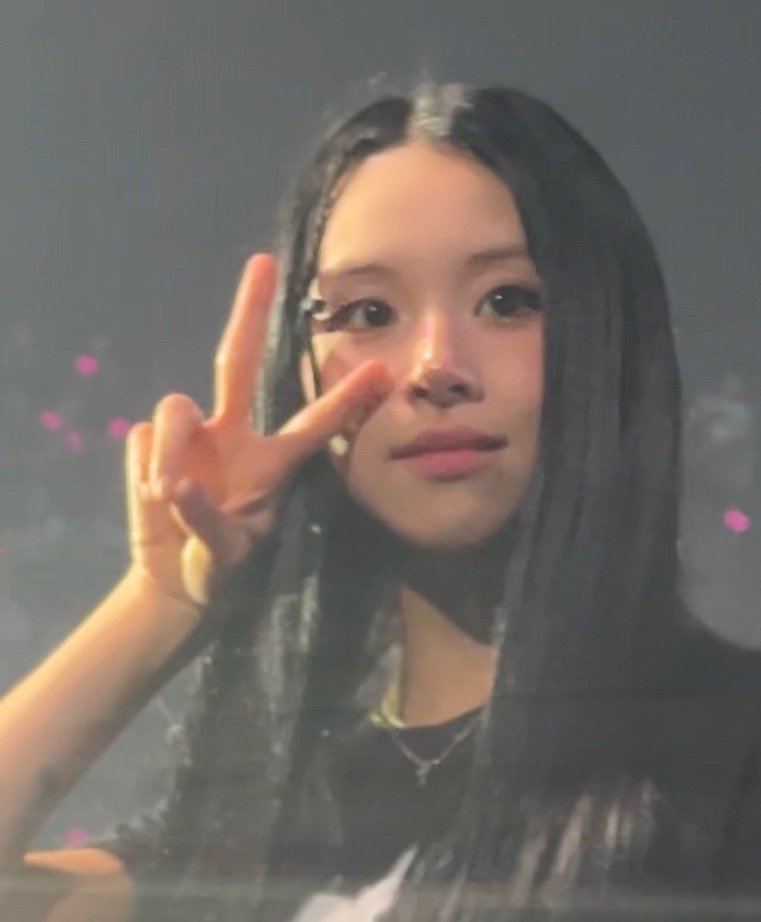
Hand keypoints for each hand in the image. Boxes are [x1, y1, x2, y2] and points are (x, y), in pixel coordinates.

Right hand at [125, 252, 391, 610]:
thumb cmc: (219, 566)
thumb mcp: (227, 553)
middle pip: (238, 363)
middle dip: (250, 311)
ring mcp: (189, 437)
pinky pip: (142, 442)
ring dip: (167, 452)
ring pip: (174, 408)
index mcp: (269, 463)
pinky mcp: (147, 443)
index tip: (382, 370)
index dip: (345, 400)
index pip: (312, 424)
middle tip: (264, 264)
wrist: (175, 582)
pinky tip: (154, 501)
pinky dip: (145, 471)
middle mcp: (232, 437)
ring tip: (166, 497)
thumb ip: (206, 520)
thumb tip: (176, 483)